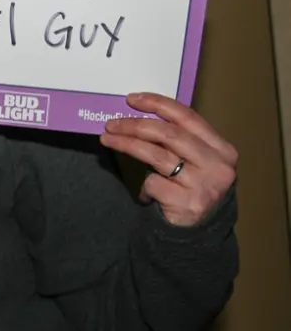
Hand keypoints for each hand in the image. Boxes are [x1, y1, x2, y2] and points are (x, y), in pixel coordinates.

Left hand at [100, 92, 237, 227]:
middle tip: (111, 123)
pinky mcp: (188, 204)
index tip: (132, 99)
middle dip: (135, 125)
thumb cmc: (191, 188)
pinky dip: (144, 186)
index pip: (188, 117)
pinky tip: (146, 192)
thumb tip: (137, 114)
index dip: (158, 104)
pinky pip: (153, 183)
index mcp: (222, 149)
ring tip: (107, 139)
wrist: (198, 231)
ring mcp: (205, 185)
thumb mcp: (194, 161)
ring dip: (127, 144)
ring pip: (156, 156)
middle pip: (169, 135)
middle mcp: (218, 166)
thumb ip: (177, 141)